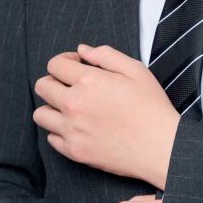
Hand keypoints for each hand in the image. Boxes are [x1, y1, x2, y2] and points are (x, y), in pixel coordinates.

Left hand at [32, 44, 179, 187]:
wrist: (161, 148)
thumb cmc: (152, 107)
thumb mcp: (136, 70)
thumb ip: (106, 55)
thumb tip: (82, 50)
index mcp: (89, 81)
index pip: (54, 65)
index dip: (65, 61)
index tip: (77, 66)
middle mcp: (74, 105)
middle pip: (42, 86)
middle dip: (55, 81)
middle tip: (73, 86)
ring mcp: (72, 130)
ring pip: (40, 114)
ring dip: (53, 108)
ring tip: (72, 109)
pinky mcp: (74, 152)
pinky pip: (51, 139)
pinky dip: (60, 131)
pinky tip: (78, 128)